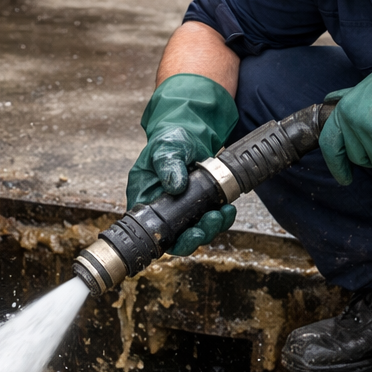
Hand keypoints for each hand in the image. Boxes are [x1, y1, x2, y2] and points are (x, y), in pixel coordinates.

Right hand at [126, 73, 239, 253]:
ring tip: (223, 213)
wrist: (189, 131)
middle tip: (209, 223)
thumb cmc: (169, 139)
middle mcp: (160, 208)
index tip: (190, 234)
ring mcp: (180, 209)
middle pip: (175, 237)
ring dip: (210, 228)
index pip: (151, 230)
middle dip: (195, 236)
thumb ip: (168, 165)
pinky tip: (228, 208)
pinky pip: (207, 220)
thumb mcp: (166, 148)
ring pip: (193, 231)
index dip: (170, 240)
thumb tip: (175, 185)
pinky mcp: (197, 205)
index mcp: (144, 198)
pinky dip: (220, 218)